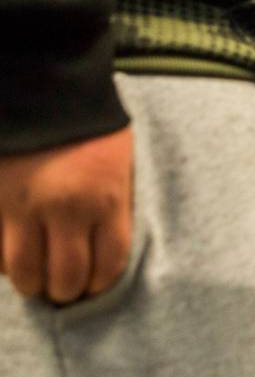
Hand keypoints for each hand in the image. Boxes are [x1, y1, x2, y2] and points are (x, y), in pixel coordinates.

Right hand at [0, 127, 132, 302]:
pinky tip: (11, 257)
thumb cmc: (92, 124)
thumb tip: (106, 248)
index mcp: (105, 199)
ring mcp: (21, 206)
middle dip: (66, 290)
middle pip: (65, 277)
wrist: (45, 86)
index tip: (94, 286)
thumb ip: (117, 206)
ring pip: (23, 272)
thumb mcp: (121, 164)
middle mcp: (64, 208)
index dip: (100, 284)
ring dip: (32, 283)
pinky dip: (2, 261)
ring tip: (37, 279)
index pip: (107, 265)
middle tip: (64, 288)